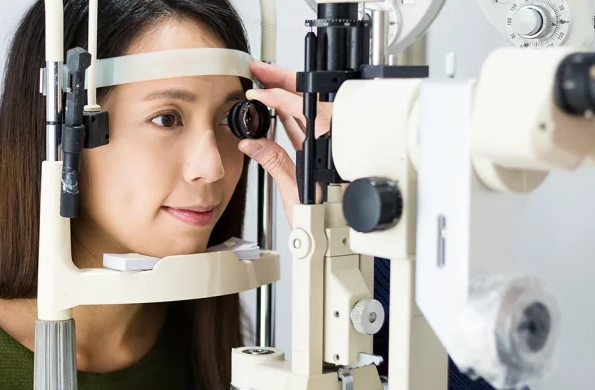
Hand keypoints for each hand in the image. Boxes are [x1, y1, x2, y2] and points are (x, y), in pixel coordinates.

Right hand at [238, 61, 333, 225]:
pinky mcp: (324, 154)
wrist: (340, 238)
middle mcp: (333, 141)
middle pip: (308, 100)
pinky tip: (276, 109)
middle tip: (261, 70)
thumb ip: (274, 163)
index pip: (300, 109)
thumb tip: (253, 143)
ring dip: (286, 96)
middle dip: (283, 81)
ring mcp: (329, 146)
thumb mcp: (294, 192)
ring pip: (308, 112)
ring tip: (265, 83)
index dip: (276, 96)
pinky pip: (307, 127)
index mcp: (328, 145)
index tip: (257, 93)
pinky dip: (290, 115)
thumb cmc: (328, 221)